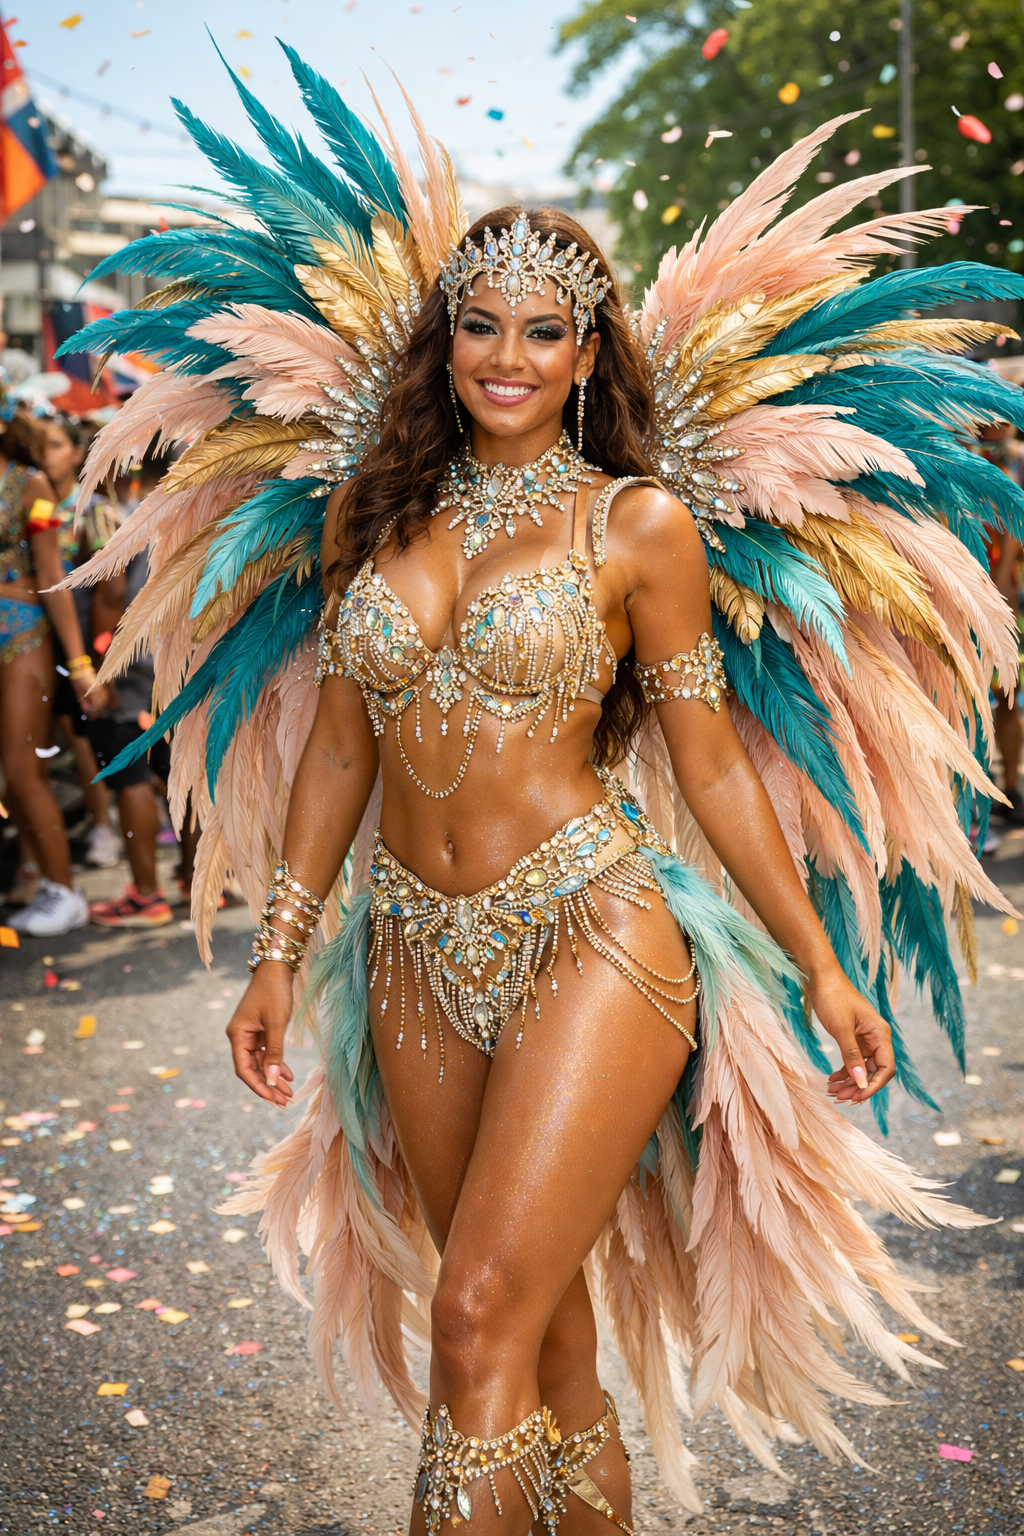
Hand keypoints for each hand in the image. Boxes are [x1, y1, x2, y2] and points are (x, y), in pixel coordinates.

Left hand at [71, 667, 109, 716]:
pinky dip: (114, 699)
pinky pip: (113, 692)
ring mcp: (106, 684)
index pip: (98, 706)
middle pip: (105, 703)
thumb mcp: (77, 689)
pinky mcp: (108, 682)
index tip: (92, 718)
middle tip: (96, 715)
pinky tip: (114, 704)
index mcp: (94, 691)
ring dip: (107, 706)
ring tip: (104, 711)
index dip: (95, 713)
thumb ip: (83, 700)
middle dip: (101, 711)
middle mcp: (102, 688)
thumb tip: (87, 710)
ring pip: (110, 698)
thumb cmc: (77, 676)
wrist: (81, 663)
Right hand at [226, 964, 296, 1106]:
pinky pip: (266, 1053)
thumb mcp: (277, 1024)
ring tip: (289, 1093)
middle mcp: (240, 1037)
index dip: (258, 1086)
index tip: (273, 1099)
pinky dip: (276, 1064)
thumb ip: (274, 1053)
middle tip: (284, 1102)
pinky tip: (288, 1075)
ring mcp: (250, 1034)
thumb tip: (272, 1079)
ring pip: (260, 1063)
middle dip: (268, 1086)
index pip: (244, 1069)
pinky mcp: (260, 1030)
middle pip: (252, 1069)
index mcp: (237, 1035)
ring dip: (274, 1077)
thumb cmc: (274, 992)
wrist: (277, 969)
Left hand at [809, 965, 894, 1104]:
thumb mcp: (841, 1028)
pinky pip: (852, 1060)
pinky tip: (832, 1079)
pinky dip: (844, 1071)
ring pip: (862, 1068)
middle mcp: (876, 1038)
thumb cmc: (833, 996)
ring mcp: (864, 1038)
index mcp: (880, 1034)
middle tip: (839, 1097)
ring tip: (832, 1092)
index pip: (886, 1069)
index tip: (856, 1097)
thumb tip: (861, 1082)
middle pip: (875, 1071)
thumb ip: (851, 1055)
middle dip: (858, 1086)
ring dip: (850, 1081)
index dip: (873, 1086)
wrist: (819, 976)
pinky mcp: (852, 1037)